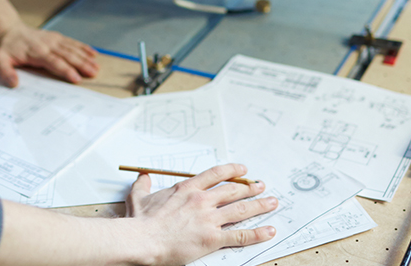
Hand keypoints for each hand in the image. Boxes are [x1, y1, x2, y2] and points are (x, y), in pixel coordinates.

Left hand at [0, 21, 99, 86]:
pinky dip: (83, 47)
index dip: (66, 70)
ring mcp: (53, 39)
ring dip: (85, 57)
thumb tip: (14, 84)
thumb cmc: (5, 47)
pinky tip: (93, 53)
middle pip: (68, 55)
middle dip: (82, 64)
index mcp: (36, 52)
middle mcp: (47, 45)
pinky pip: (72, 42)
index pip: (54, 62)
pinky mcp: (56, 37)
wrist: (7, 28)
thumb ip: (6, 73)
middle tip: (94, 73)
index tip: (76, 78)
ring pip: (73, 49)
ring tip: (97, 66)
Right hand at [125, 164, 277, 264]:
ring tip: (272, 202)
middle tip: (262, 186)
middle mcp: (202, 200)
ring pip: (241, 210)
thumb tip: (143, 177)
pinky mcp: (212, 238)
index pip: (216, 174)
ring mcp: (209, 219)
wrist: (143, 239)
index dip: (232, 170)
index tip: (243, 170)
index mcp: (187, 188)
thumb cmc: (140, 222)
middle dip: (251, 188)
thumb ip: (143, 185)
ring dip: (259, 206)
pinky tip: (269, 231)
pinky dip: (257, 233)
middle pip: (233, 190)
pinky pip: (240, 235)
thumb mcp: (138, 198)